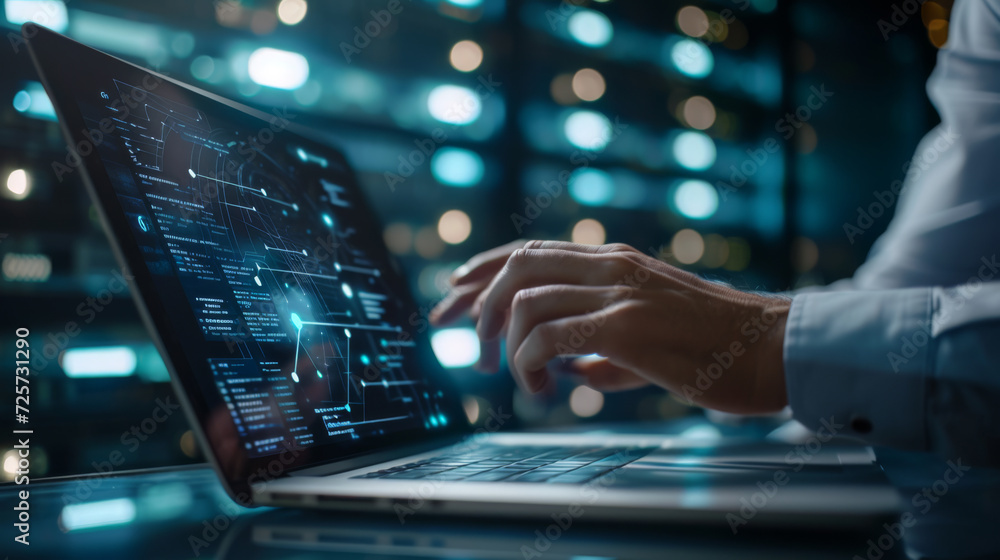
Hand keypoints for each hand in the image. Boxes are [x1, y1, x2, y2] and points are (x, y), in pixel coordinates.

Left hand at [435, 241, 790, 414]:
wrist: (773, 346)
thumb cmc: (720, 345)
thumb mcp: (654, 333)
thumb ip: (608, 348)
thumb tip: (574, 372)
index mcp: (616, 262)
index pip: (533, 250)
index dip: (484, 268)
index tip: (454, 290)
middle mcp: (611, 266)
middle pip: (517, 264)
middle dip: (476, 302)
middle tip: (466, 343)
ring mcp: (618, 293)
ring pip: (525, 299)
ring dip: (504, 343)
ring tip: (516, 378)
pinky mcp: (625, 327)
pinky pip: (548, 336)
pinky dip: (529, 362)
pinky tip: (542, 387)